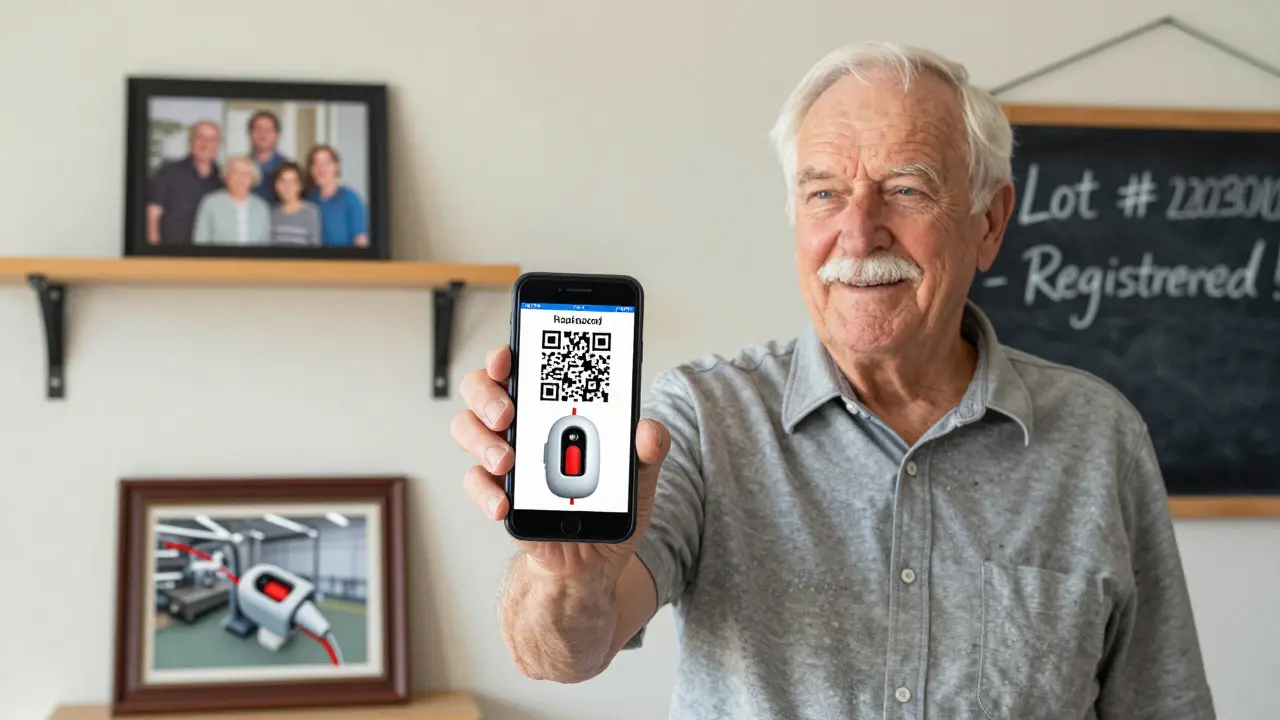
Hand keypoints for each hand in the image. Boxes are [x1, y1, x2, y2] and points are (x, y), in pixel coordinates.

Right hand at [451, 344, 668, 583]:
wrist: (593, 556)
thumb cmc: (608, 501)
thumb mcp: (638, 473)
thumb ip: (647, 449)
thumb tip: (648, 431)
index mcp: (552, 405)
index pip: (521, 364)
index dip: (506, 353)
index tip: (508, 355)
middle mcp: (520, 423)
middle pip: (480, 389)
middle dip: (487, 394)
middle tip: (507, 413)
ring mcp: (503, 457)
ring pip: (467, 430)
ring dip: (482, 442)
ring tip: (508, 461)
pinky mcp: (496, 494)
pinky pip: (475, 483)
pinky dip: (485, 491)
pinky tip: (503, 503)